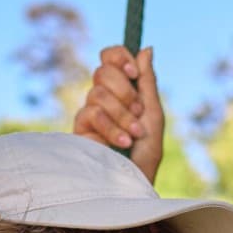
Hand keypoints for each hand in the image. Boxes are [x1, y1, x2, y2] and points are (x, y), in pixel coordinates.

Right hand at [73, 45, 164, 182]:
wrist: (133, 183)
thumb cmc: (146, 155)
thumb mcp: (153, 115)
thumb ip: (147, 83)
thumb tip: (146, 49)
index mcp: (122, 90)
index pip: (110, 57)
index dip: (119, 57)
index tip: (133, 72)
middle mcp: (104, 98)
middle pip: (103, 70)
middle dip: (125, 91)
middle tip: (136, 112)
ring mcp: (90, 113)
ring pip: (97, 92)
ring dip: (122, 114)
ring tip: (133, 135)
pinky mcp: (80, 130)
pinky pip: (91, 113)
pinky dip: (111, 128)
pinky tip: (122, 144)